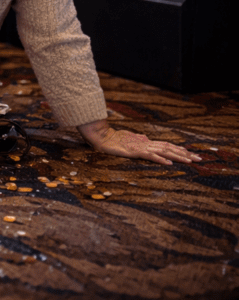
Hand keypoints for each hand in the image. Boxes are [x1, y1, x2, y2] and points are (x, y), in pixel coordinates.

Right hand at [78, 119, 200, 165]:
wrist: (101, 136)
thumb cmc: (112, 138)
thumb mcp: (127, 138)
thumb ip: (137, 138)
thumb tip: (145, 138)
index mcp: (145, 142)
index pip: (166, 145)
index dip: (179, 149)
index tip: (191, 154)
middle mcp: (146, 143)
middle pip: (169, 148)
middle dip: (185, 154)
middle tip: (199, 159)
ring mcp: (141, 147)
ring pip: (163, 152)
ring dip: (177, 156)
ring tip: (190, 161)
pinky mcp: (134, 152)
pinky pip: (149, 156)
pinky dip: (160, 159)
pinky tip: (169, 163)